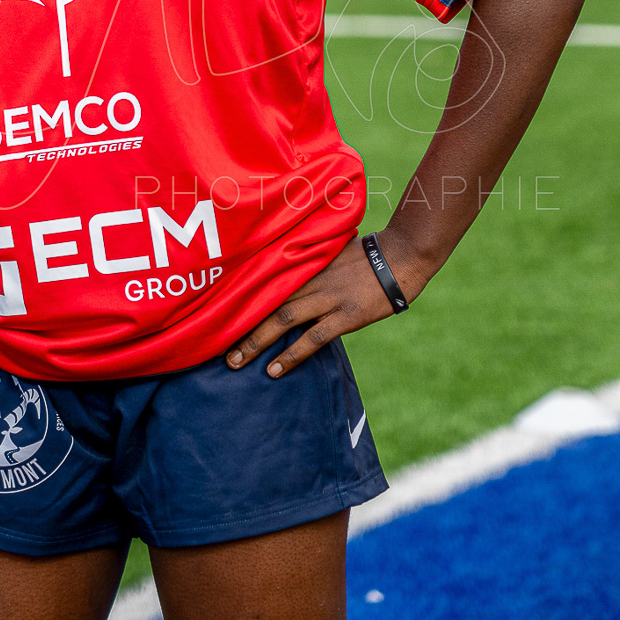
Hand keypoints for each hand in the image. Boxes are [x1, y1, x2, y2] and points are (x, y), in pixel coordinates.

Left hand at [225, 235, 421, 378]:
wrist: (401, 256)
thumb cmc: (368, 252)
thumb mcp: (331, 248)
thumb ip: (309, 261)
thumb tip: (289, 268)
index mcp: (305, 264)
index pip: (264, 282)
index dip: (241, 301)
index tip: (218, 316)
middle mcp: (310, 281)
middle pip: (266, 303)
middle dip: (241, 327)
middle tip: (219, 350)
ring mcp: (326, 299)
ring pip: (282, 321)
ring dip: (256, 343)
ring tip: (236, 362)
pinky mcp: (345, 316)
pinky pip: (312, 339)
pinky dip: (291, 355)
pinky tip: (275, 370)